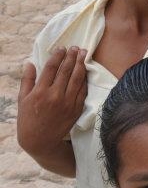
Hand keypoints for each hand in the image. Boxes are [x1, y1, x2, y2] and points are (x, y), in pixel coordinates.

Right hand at [16, 47, 85, 174]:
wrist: (41, 140)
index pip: (51, 68)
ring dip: (81, 64)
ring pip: (77, 79)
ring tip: (83, 54)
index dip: (57, 56)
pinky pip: (83, 90)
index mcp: (40, 92)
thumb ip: (27, 80)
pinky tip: (86, 71)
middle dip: (72, 57)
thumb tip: (29, 62)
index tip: (62, 48)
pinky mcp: (76, 108)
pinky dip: (85, 79)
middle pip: (66, 71)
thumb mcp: (22, 99)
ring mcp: (68, 102)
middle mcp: (55, 96)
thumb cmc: (28, 118)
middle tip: (76, 47)